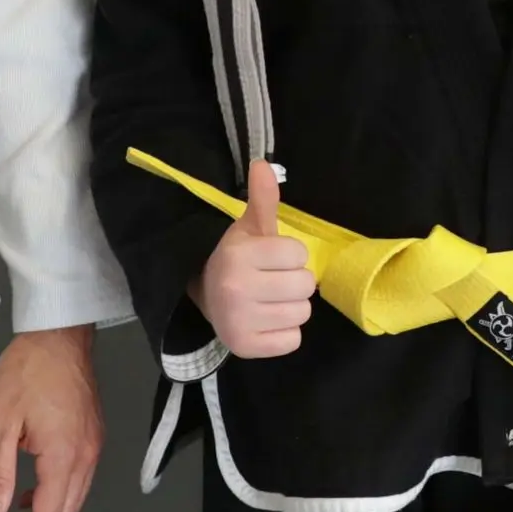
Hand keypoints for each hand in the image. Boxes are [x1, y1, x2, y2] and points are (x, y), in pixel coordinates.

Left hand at [0, 325, 102, 511]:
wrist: (59, 332)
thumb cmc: (29, 370)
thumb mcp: (2, 422)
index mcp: (65, 455)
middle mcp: (86, 455)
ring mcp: (93, 443)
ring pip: (75, 496)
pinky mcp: (93, 432)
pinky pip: (79, 476)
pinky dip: (57, 491)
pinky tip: (34, 486)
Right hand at [189, 159, 315, 358]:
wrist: (207, 297)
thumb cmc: (238, 259)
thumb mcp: (250, 228)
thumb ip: (263, 199)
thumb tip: (264, 163)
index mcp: (239, 255)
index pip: (299, 254)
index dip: (289, 255)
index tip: (271, 258)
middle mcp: (236, 289)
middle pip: (305, 285)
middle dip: (294, 282)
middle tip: (272, 281)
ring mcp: (240, 322)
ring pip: (302, 313)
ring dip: (292, 307)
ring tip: (270, 301)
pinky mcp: (246, 348)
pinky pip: (293, 340)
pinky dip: (285, 334)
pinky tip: (267, 321)